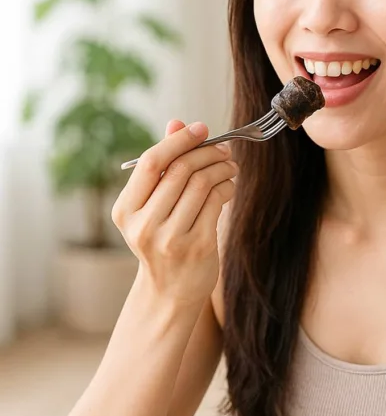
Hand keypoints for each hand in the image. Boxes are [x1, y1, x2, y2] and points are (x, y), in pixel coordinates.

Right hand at [112, 118, 237, 306]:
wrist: (170, 292)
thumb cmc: (162, 241)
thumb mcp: (152, 206)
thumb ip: (163, 166)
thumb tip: (176, 122)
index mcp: (126, 210)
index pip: (152, 163)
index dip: (179, 140)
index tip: (201, 129)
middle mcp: (144, 225)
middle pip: (181, 170)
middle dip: (207, 153)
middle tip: (223, 150)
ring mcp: (171, 238)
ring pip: (202, 184)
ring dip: (221, 169)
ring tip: (229, 167)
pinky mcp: (198, 246)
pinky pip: (216, 202)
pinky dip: (226, 187)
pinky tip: (229, 186)